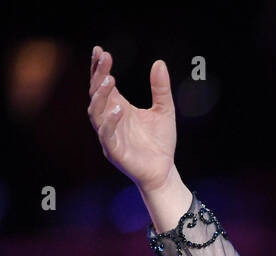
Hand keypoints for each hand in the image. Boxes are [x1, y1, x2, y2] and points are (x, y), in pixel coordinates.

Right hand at [86, 45, 176, 193]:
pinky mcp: (113, 151)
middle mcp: (109, 119)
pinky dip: (110, 121)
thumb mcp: (165, 111)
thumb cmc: (161, 142)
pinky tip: (119, 109)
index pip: (103, 84)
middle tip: (104, 59)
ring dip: (101, 96)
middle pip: (96, 93)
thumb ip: (161, 89)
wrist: (164, 171)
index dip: (99, 68)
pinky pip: (106, 134)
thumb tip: (159, 62)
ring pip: (96, 112)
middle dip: (98, 75)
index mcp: (117, 107)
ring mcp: (109, 135)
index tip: (100, 51)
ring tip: (110, 80)